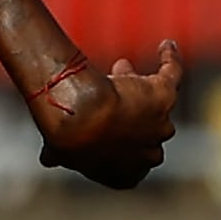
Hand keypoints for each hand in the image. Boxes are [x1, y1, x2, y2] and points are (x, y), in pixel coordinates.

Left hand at [34, 40, 182, 189]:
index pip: (131, 160)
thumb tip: (48, 158)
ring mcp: (160, 123)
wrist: (84, 119)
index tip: (104, 123)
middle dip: (128, 109)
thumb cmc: (70, 140)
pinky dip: (171, 60)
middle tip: (110, 92)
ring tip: (120, 67)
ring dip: (137, 85)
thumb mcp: (60, 151)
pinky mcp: (164, 95)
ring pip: (153, 102)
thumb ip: (58, 155)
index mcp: (127, 173)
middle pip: (142, 126)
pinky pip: (173, 73)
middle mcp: (150, 152)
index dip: (118, 140)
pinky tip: (166, 46)